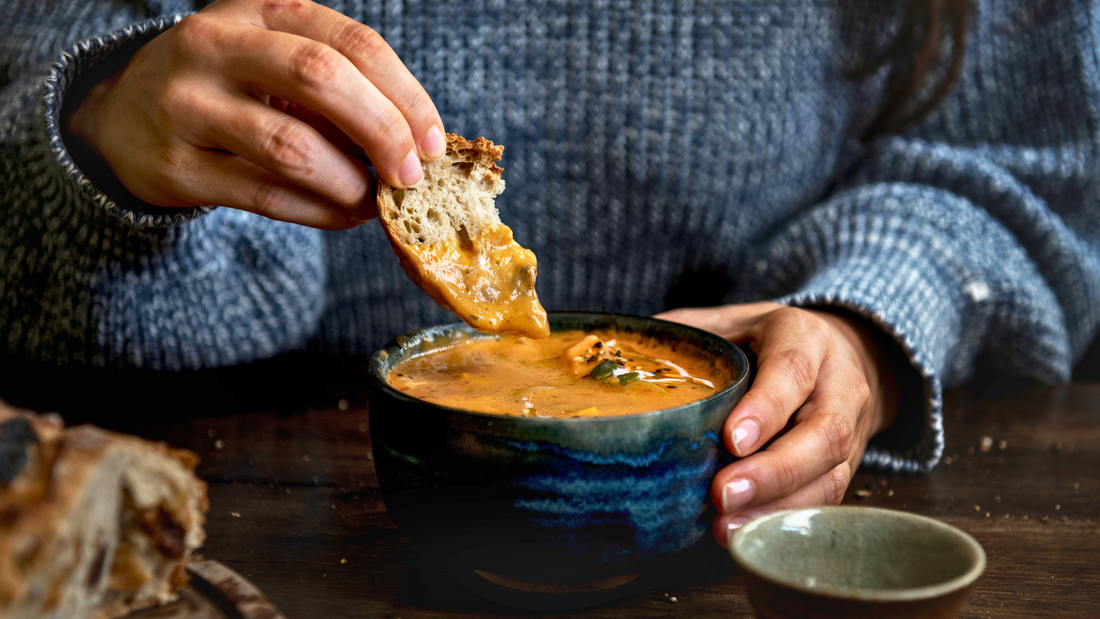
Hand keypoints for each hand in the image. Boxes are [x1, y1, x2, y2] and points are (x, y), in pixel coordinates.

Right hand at [66, 0, 444, 228]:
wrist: (120, 116)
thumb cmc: (228, 86)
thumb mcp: (273, 58)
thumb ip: (337, 84)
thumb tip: (417, 141)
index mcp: (257, 10)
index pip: (351, 42)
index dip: (404, 94)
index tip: (433, 140)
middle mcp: (215, 45)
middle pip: (321, 78)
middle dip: (382, 131)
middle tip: (411, 174)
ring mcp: (186, 104)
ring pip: (291, 146)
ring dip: (350, 182)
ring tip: (374, 199)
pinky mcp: (174, 165)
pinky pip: (265, 195)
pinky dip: (320, 212)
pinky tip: (346, 215)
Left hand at [656, 302, 897, 548]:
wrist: (836, 352)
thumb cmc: (762, 340)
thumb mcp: (726, 323)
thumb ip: (683, 337)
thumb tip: (617, 357)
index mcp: (804, 337)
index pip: (792, 370)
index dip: (766, 408)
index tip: (732, 440)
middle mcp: (837, 383)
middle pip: (823, 433)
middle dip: (774, 472)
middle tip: (723, 495)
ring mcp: (849, 428)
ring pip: (830, 473)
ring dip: (777, 506)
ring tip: (726, 527)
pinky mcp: (846, 465)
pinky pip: (825, 498)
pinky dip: (784, 519)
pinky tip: (744, 533)